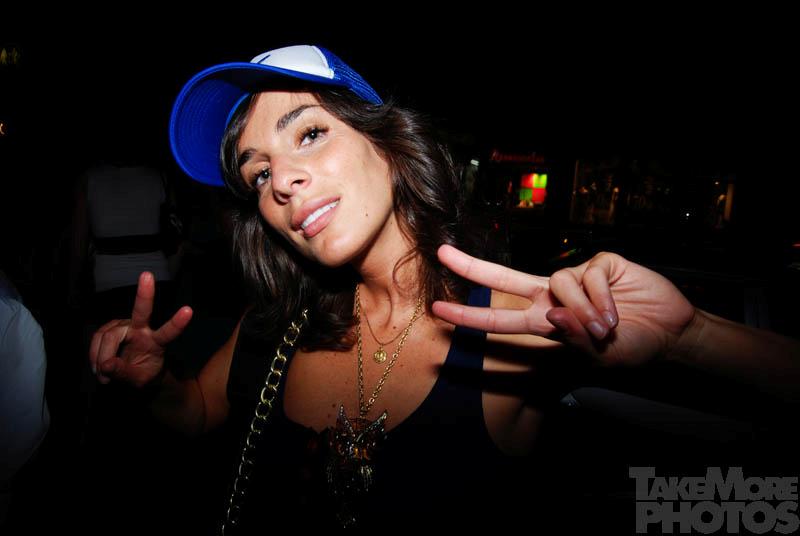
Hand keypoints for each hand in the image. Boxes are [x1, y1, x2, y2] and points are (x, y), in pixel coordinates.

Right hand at [89, 272, 192, 386]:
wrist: (132, 372)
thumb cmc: (142, 374)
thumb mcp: (137, 381)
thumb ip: (124, 373)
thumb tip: (106, 364)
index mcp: (157, 342)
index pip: (168, 332)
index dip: (177, 323)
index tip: (188, 310)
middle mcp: (143, 328)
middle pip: (142, 311)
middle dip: (145, 293)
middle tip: (147, 276)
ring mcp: (126, 325)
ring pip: (109, 336)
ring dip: (101, 357)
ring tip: (104, 375)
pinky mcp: (111, 327)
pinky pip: (97, 339)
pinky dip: (94, 355)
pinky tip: (98, 366)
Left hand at [432, 245, 695, 365]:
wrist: (670, 333)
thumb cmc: (629, 347)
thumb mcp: (596, 356)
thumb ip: (573, 341)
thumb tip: (554, 317)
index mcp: (545, 320)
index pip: (501, 316)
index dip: (471, 314)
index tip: (440, 312)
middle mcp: (553, 295)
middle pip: (505, 276)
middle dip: (472, 266)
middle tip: (441, 254)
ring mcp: (576, 276)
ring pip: (559, 283)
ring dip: (582, 310)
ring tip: (606, 326)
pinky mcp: (600, 263)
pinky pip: (589, 276)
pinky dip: (602, 298)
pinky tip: (616, 310)